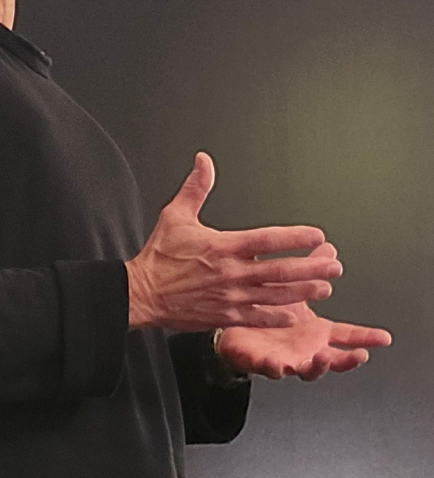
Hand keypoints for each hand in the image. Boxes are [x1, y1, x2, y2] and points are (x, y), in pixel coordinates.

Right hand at [126, 152, 342, 330]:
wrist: (142, 292)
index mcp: (223, 246)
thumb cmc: (160, 255)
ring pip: (275, 295)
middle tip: (334, 265)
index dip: (294, 238)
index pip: (267, 241)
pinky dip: (278, 316)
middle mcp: (231, 273)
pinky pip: (257, 317)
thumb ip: (196, 187)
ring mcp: (230, 297)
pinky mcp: (224, 317)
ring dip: (303, 292)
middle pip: (280, 271)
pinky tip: (295, 313)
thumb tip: (203, 160)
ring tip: (325, 288)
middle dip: (311, 268)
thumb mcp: (176, 215)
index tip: (316, 236)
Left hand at [216, 246, 392, 379]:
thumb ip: (313, 270)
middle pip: (335, 359)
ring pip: (308, 369)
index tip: (383, 337)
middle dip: (348, 359)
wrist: (235, 327)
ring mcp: (289, 358)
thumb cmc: (268, 311)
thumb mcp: (293, 288)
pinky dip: (277, 367)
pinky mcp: (265, 362)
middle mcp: (307, 349)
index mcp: (316, 331)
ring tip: (320, 357)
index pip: (347, 335)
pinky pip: (272, 367)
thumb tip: (329, 250)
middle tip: (360, 354)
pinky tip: (279, 363)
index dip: (366, 337)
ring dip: (316, 366)